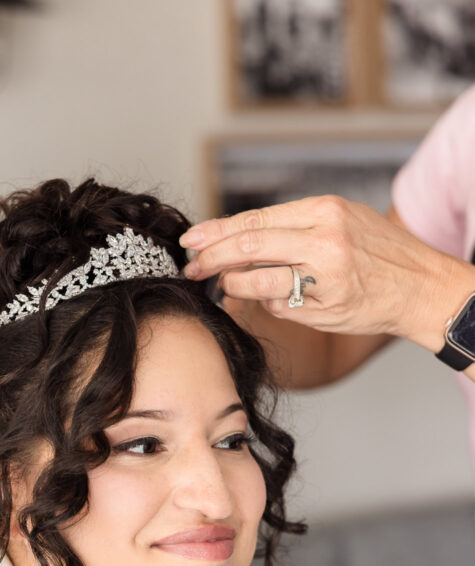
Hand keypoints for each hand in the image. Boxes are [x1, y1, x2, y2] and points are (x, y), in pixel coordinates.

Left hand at [179, 195, 470, 350]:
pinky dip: (269, 304)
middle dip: (212, 258)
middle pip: (249, 246)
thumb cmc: (375, 252)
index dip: (217, 231)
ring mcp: (325, 276)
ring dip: (234, 285)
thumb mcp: (339, 220)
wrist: (419, 285)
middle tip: (191, 267)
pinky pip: (280, 307)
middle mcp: (323, 239)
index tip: (191, 239)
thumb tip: (235, 240)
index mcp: (322, 211)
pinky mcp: (327, 308)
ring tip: (225, 284)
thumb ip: (291, 228)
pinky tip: (272, 299)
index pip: (255, 219)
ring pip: (258, 281)